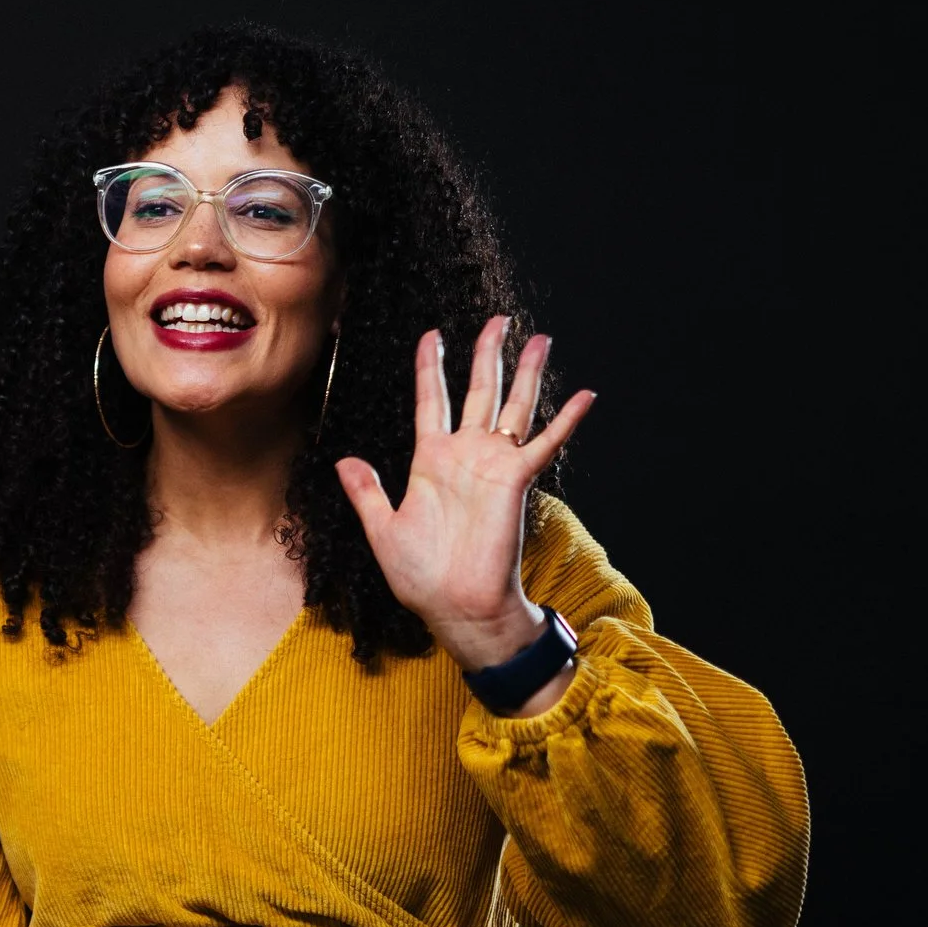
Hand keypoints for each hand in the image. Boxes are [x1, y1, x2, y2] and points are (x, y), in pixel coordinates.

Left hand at [334, 316, 595, 669]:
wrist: (455, 606)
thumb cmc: (420, 575)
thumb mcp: (382, 528)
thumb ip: (367, 491)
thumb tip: (343, 460)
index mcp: (430, 460)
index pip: (431, 400)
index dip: (431, 367)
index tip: (431, 334)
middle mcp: (465, 456)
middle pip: (478, 391)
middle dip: (487, 355)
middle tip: (498, 320)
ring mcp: (493, 466)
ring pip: (513, 406)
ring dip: (526, 373)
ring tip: (539, 339)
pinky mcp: (516, 482)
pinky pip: (544, 444)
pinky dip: (565, 421)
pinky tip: (584, 395)